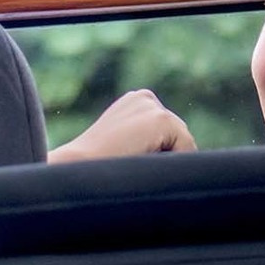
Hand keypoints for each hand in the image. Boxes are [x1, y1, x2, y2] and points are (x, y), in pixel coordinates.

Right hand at [48, 90, 197, 161]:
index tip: (131, 162)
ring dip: (166, 160)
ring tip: (135, 162)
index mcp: (135, 102)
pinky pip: (188, 148)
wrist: (77, 167)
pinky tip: (144, 162)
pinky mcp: (161, 119)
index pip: (168, 133)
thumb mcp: (122, 146)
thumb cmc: (94, 167)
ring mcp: (152, 106)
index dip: (158, 155)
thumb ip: (144, 141)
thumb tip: (177, 156)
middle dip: (166, 156)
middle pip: (179, 136)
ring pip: (184, 143)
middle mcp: (144, 98)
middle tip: (133, 165)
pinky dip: (173, 162)